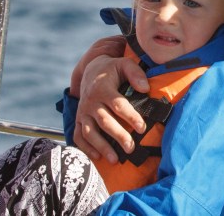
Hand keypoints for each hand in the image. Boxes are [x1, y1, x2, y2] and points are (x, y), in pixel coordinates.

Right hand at [71, 39, 148, 163]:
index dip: (131, 116)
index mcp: (103, 87)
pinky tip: (97, 157)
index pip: (118, 104)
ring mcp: (83, 111)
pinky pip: (78, 135)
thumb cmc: (112, 70)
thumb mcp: (124, 64)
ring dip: (101, 146)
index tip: (142, 128)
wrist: (91, 71)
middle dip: (118, 135)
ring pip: (89, 131)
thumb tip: (145, 88)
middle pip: (104, 121)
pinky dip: (85, 148)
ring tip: (115, 160)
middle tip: (131, 147)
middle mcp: (91, 101)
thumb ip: (136, 74)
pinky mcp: (78, 119)